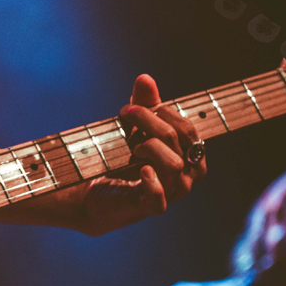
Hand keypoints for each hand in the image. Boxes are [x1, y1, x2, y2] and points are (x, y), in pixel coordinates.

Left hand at [77, 74, 205, 235]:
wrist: (95, 193)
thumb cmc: (123, 160)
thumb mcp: (134, 129)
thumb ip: (143, 105)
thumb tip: (145, 78)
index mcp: (190, 155)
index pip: (186, 127)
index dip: (161, 112)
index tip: (133, 107)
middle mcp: (186, 175)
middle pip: (180, 140)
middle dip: (151, 121)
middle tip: (125, 113)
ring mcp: (170, 194)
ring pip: (174, 165)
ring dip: (151, 147)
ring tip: (133, 146)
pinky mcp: (148, 208)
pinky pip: (159, 198)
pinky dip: (152, 182)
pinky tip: (141, 170)